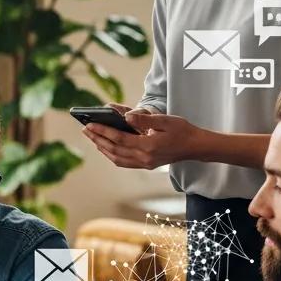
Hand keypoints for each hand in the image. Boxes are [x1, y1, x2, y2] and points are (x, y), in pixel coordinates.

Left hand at [81, 106, 202, 169]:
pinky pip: (124, 162)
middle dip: (98, 139)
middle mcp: (144, 158)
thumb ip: (144, 119)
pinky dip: (112, 155)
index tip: (90, 125)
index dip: (103, 132)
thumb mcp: (165, 120)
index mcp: (149, 146)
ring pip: (116, 158)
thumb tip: (126, 116)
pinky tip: (106, 147)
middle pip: (114, 149)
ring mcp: (145, 163)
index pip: (119, 139)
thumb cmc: (182, 131)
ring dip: (102, 148)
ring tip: (92, 137)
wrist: (196, 147)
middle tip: (85, 129)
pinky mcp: (146, 165)